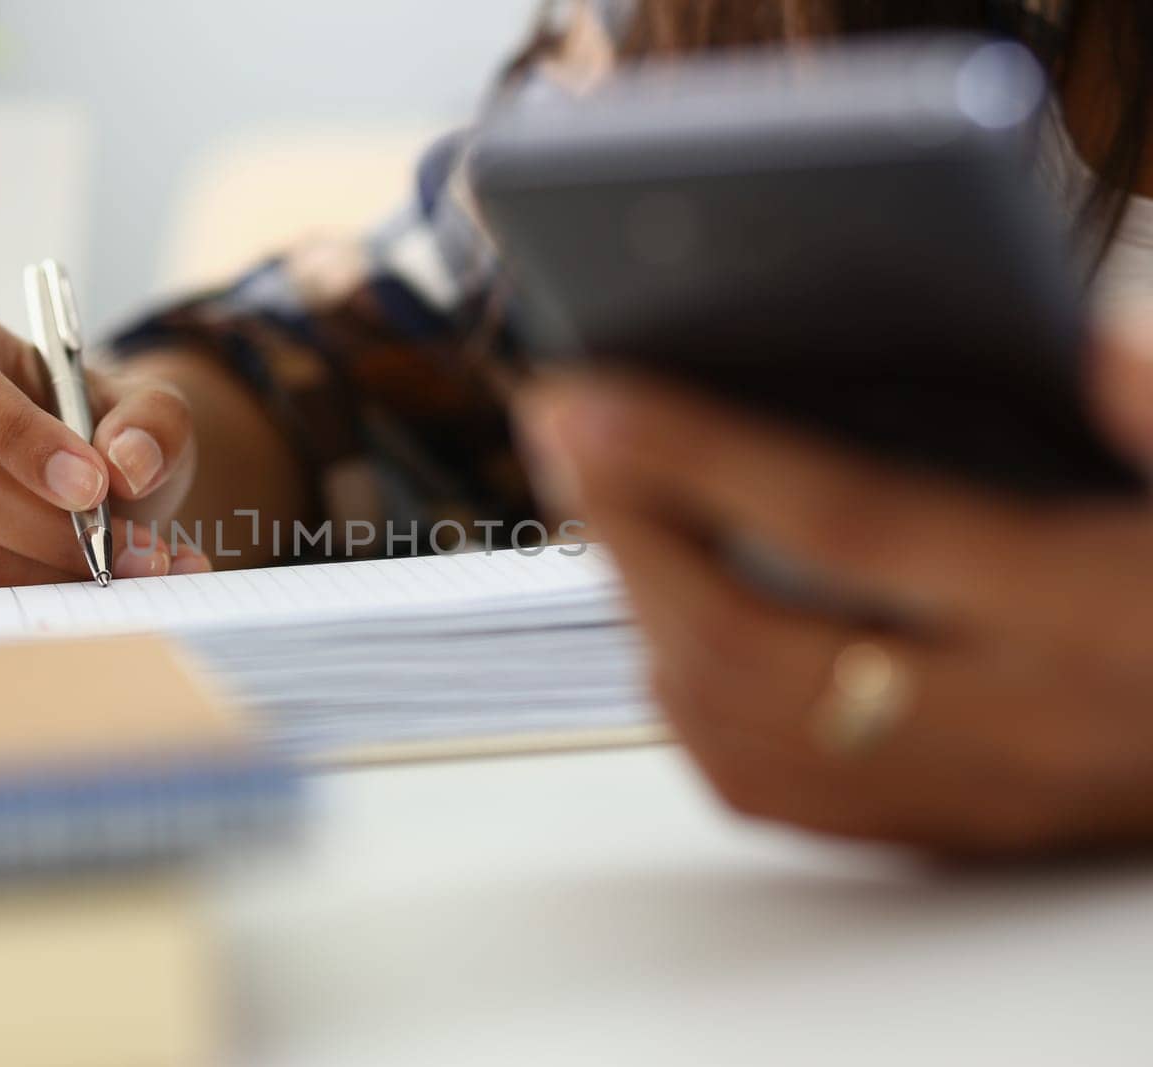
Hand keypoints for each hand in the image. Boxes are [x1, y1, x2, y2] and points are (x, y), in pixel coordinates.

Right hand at [0, 312, 209, 626]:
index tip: (92, 485)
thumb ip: (153, 421)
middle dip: (50, 526)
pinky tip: (97, 599)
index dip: (15, 435)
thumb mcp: (145, 406)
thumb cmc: (99, 429)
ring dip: (56, 576)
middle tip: (134, 548)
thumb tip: (128, 464)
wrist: (90, 484)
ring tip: (135, 573)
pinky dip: (37, 611)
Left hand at [522, 307, 1152, 855]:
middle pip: (754, 635)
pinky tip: (660, 624)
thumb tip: (1076, 347)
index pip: (851, 524)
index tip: (591, 396)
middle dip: (628, 530)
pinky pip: (768, 794)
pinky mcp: (938, 838)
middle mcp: (1011, 719)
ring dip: (638, 608)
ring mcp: (965, 794)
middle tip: (560, 434)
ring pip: (740, 727)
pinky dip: (683, 701)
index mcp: (1084, 609)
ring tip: (598, 503)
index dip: (703, 455)